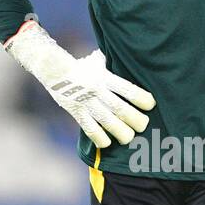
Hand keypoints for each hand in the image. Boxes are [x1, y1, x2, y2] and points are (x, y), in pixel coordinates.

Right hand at [6, 20, 153, 147]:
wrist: (53, 69)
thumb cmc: (83, 66)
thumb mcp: (99, 61)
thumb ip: (114, 65)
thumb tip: (134, 61)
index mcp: (105, 77)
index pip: (127, 88)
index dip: (141, 98)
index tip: (151, 105)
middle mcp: (96, 90)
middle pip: (119, 108)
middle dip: (134, 119)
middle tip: (143, 125)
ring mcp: (85, 102)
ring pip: (106, 121)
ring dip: (120, 132)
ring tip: (129, 138)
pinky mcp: (76, 112)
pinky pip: (89, 128)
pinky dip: (99, 138)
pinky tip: (107, 143)